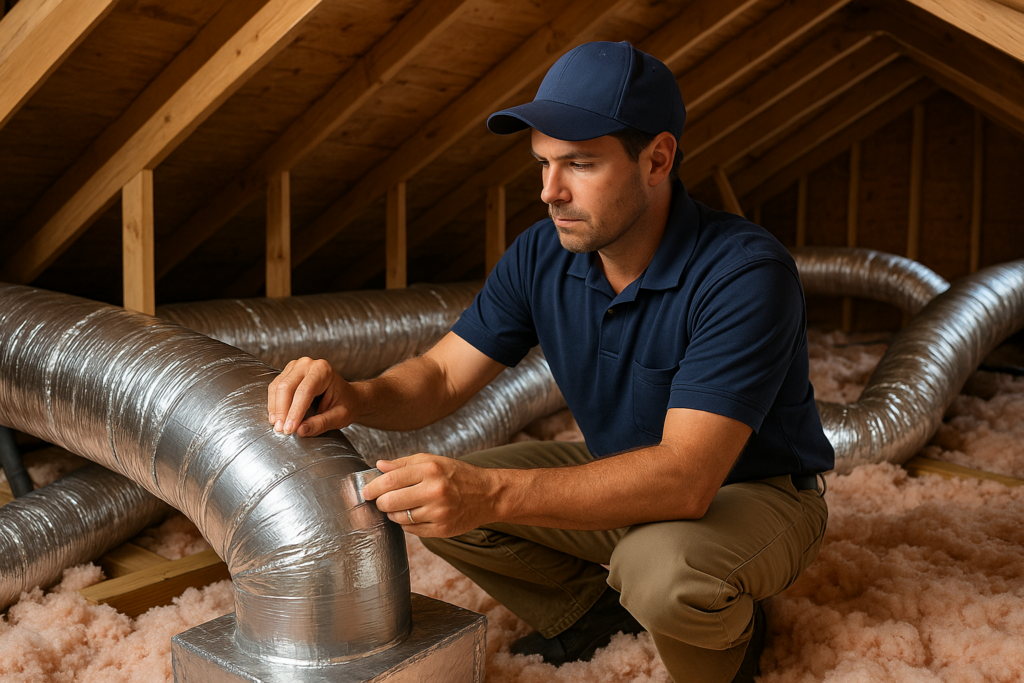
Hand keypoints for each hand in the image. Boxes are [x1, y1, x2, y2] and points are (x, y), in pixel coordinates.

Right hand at [267, 357, 358, 436]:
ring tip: (278, 426)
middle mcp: (308, 364)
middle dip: (282, 410)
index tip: (289, 429)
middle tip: (282, 430)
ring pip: (278, 387)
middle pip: (287, 387)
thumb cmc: (345, 404)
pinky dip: (274, 403)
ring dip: (275, 408)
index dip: (295, 412)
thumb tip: (300, 430)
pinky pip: (275, 387)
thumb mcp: (339, 417)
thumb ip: (321, 423)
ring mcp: (296, 366)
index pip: (304, 391)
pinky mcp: (288, 373)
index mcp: (323, 371)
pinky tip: (276, 417)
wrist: (347, 396)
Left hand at [361, 454, 501, 537]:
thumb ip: (404, 463)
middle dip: (380, 502)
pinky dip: (406, 523)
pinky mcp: (441, 530)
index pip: (390, 480)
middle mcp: (434, 491)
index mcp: (431, 470)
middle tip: (382, 500)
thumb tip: (379, 466)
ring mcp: (438, 513)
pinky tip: (414, 514)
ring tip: (401, 506)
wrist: (487, 494)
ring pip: (398, 518)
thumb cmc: (457, 475)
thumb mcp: (433, 461)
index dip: (372, 487)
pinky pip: (411, 530)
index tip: (365, 490)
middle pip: (390, 502)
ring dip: (393, 513)